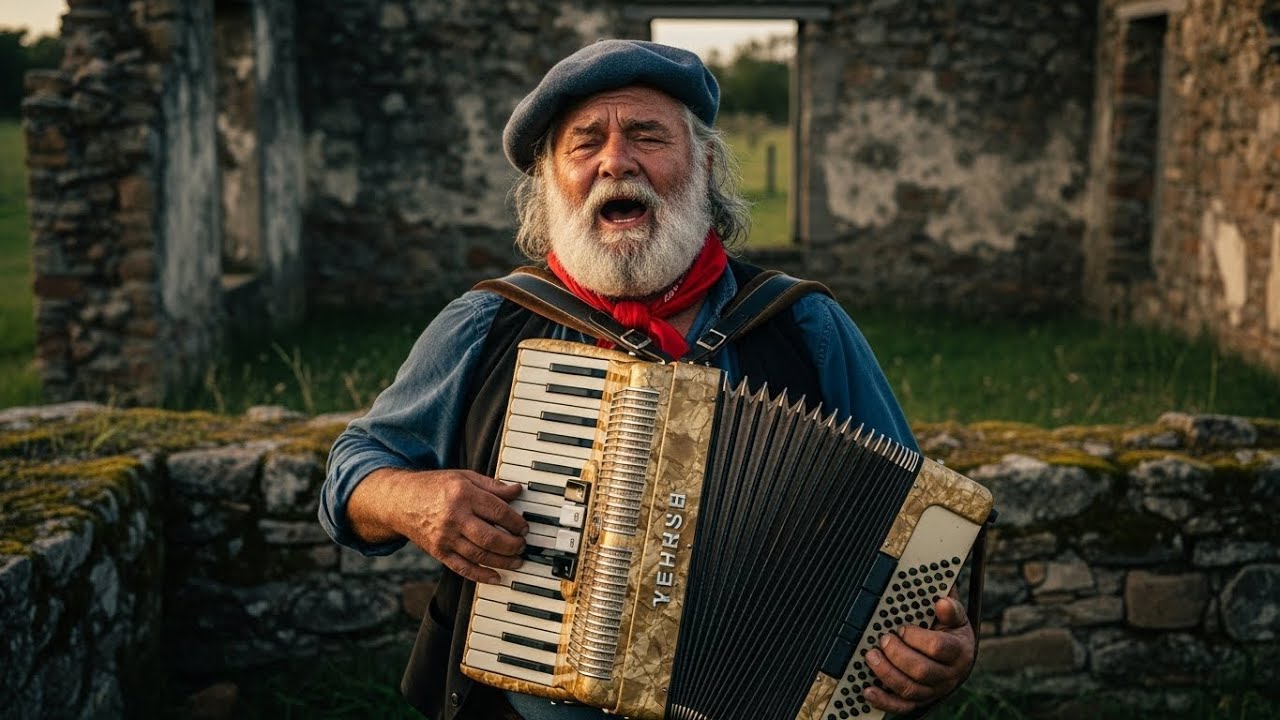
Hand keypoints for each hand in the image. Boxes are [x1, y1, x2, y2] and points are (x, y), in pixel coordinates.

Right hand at [350, 468, 528, 583]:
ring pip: (480, 555)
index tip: (524, 527)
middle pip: (491, 537)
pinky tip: (496, 577)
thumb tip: (516, 491)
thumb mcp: (463, 476)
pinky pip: (462, 568)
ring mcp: (445, 537)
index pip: (498, 511)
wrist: (399, 501)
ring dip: (502, 561)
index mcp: (463, 494)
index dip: (516, 522)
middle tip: (523, 545)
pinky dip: (481, 575)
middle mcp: (454, 517)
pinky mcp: (438, 552)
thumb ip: (491, 485)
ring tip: (516, 561)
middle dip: (513, 545)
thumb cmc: (434, 487)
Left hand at [862, 593, 974, 714]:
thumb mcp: (955, 618)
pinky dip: (883, 701)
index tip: (902, 628)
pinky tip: (867, 691)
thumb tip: (942, 602)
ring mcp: (934, 691)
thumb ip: (950, 609)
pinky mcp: (920, 701)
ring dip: (886, 673)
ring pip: (909, 689)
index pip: (937, 647)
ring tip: (871, 656)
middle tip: (883, 639)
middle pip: (921, 671)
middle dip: (897, 654)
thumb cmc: (950, 632)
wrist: (956, 657)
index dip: (916, 638)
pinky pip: (902, 707)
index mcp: (958, 652)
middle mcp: (949, 676)